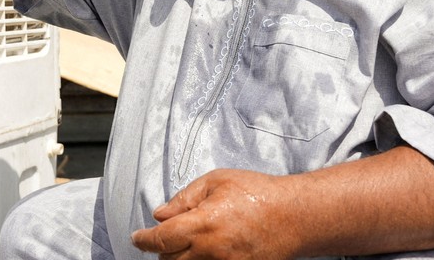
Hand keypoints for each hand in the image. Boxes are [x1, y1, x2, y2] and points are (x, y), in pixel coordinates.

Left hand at [131, 169, 298, 259]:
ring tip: (189, 244)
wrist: (295, 216)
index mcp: (202, 225)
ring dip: (180, 259)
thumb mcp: (216, 181)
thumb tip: (160, 215)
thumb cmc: (258, 193)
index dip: (143, 239)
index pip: (160, 239)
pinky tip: (205, 252)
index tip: (138, 237)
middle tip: (168, 236)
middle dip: (163, 249)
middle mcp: (210, 252)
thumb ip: (184, 198)